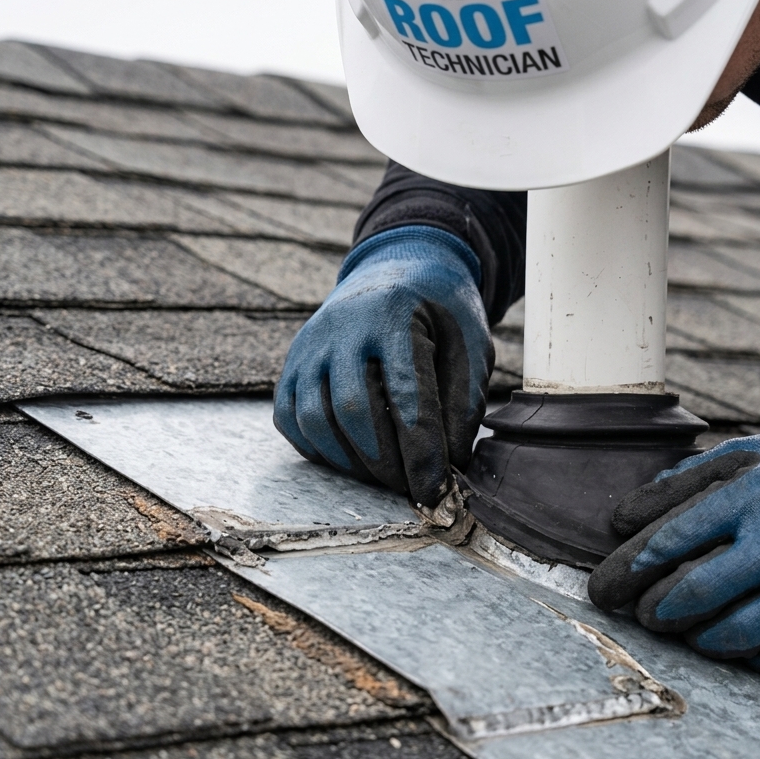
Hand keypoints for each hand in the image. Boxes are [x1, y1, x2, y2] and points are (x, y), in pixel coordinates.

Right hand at [274, 225, 492, 507]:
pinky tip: (349, 458)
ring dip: (348, 462)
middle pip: (352, 410)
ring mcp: (310, 344)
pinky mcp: (292, 361)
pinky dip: (316, 449)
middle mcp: (344, 327)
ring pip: (313, 418)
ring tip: (381, 476)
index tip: (436, 489)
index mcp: (396, 316)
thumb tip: (451, 467)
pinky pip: (289, 418)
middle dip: (382, 463)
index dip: (421, 452)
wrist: (397, 269)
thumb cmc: (440, 313)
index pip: (406, 396)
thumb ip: (463, 402)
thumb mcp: (470, 344)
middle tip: (408, 487)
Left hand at [587, 425, 759, 681]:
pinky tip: (733, 641)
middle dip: (652, 610)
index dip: (628, 569)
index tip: (604, 586)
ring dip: (694, 638)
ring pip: (736, 635)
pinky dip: (749, 658)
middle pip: (696, 594)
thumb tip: (620, 518)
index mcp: (749, 497)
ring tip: (681, 627)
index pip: (671, 540)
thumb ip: (679, 484)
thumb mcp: (741, 455)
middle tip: (640, 612)